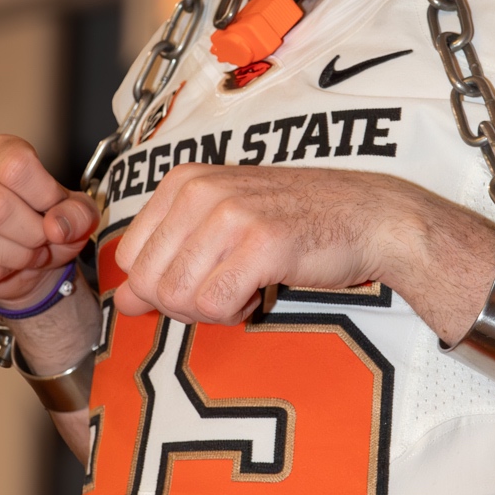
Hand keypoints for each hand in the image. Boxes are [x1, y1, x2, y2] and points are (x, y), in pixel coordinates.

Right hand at [0, 134, 97, 304]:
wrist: (29, 263)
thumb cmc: (48, 227)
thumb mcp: (77, 216)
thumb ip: (77, 215)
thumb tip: (56, 227)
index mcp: (1, 152)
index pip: (17, 165)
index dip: (43, 197)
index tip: (53, 215)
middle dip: (29, 236)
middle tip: (40, 245)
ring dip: (11, 258)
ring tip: (24, 257)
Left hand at [112, 164, 494, 340]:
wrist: (369, 216)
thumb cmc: (297, 220)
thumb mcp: (221, 225)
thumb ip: (169, 259)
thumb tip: (125, 303)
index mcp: (183, 181)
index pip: (129, 259)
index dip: (160, 286)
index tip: (200, 278)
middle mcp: (200, 191)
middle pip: (149, 283)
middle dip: (182, 304)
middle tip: (224, 290)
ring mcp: (229, 215)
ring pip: (177, 297)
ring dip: (211, 309)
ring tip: (245, 285)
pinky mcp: (260, 244)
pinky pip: (215, 305)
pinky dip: (236, 313)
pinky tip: (259, 291)